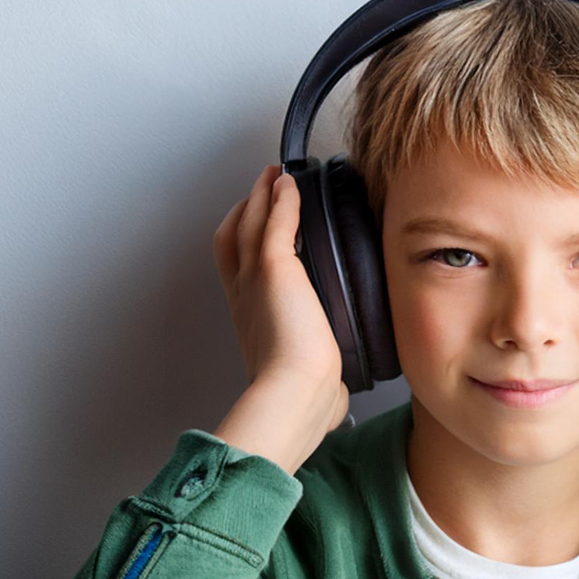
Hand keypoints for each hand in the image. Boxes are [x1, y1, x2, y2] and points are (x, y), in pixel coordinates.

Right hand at [211, 165, 347, 432]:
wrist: (295, 393)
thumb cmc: (302, 398)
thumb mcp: (311, 385)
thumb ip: (324, 384)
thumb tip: (342, 402)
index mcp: (251, 319)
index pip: (237, 269)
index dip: (243, 245)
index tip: (258, 233)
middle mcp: (246, 293)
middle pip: (237, 236)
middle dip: (248, 209)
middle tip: (262, 190)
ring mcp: (256, 277)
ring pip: (252, 222)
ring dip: (262, 195)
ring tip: (275, 176)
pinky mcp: (277, 267)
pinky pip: (277, 220)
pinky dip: (281, 198)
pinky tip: (290, 183)